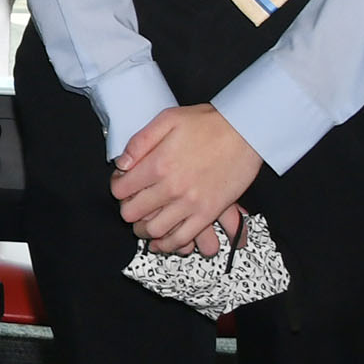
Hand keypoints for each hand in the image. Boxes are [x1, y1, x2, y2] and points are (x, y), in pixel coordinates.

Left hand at [111, 104, 261, 254]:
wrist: (246, 131)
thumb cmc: (208, 123)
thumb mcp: (168, 119)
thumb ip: (140, 141)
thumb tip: (121, 163)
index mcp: (158, 165)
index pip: (121, 189)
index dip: (117, 187)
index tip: (122, 184)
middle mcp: (172, 188)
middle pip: (132, 213)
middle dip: (127, 209)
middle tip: (132, 204)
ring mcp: (191, 204)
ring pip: (154, 231)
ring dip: (143, 229)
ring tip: (143, 223)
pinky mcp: (208, 213)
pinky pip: (181, 239)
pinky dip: (167, 244)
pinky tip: (161, 241)